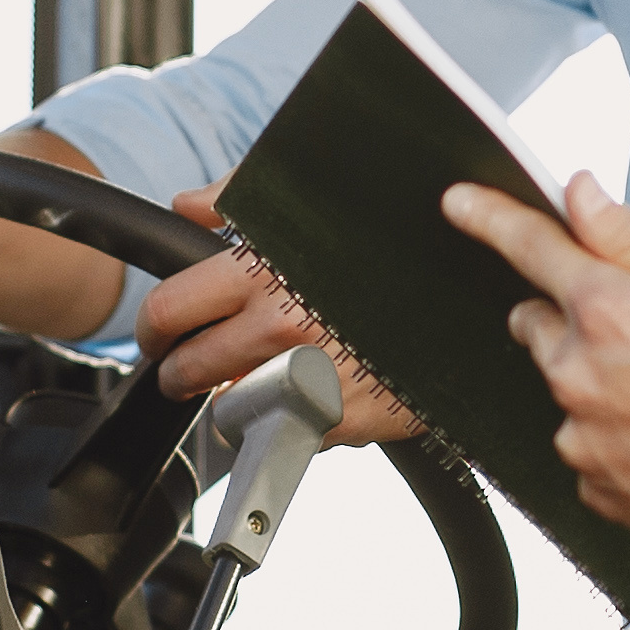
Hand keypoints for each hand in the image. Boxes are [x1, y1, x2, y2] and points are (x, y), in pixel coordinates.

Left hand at [142, 188, 420, 447]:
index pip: (169, 311)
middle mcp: (282, 330)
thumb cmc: (398, 241)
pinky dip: (296, 417)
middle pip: (188, 370)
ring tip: (259, 380)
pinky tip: (318, 390)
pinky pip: (291, 432)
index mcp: (265, 274)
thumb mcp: (319, 200)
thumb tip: (187, 205)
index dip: (155, 324)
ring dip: (238, 399)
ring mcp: (312, 379)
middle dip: (182, 369)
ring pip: (233, 411)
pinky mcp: (345, 420)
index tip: (160, 331)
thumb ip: (241, 198)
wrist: (475, 292)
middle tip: (189, 366)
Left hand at [445, 175, 629, 551]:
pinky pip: (592, 449)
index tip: (460, 203)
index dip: (489, 216)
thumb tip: (581, 194)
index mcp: (605, 309)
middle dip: (578, 320)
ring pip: (572, 391)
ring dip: (605, 385)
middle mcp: (576, 372)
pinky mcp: (593, 487)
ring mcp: (580, 435)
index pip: (529, 246)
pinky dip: (622, 441)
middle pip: (543, 326)